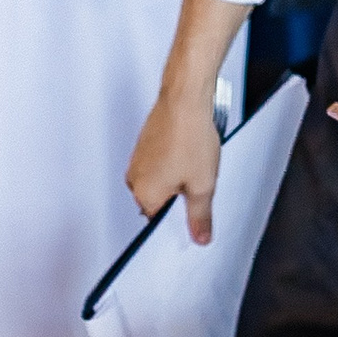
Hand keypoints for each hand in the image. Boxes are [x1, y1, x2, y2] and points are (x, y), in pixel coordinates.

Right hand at [126, 90, 222, 242]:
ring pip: (159, 180)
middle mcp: (135, 178)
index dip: (177, 219)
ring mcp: (138, 158)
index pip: (157, 221)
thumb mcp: (202, 185)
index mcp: (144, 194)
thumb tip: (200, 236)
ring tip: (195, 162)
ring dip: (176, 177)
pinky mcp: (145, 143)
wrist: (185, 100)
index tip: (191, 213)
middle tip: (197, 182)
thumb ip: (200, 216)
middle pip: (158, 200)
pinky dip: (173, 161)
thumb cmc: (189, 136)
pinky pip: (159, 162)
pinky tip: (189, 151)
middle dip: (178, 196)